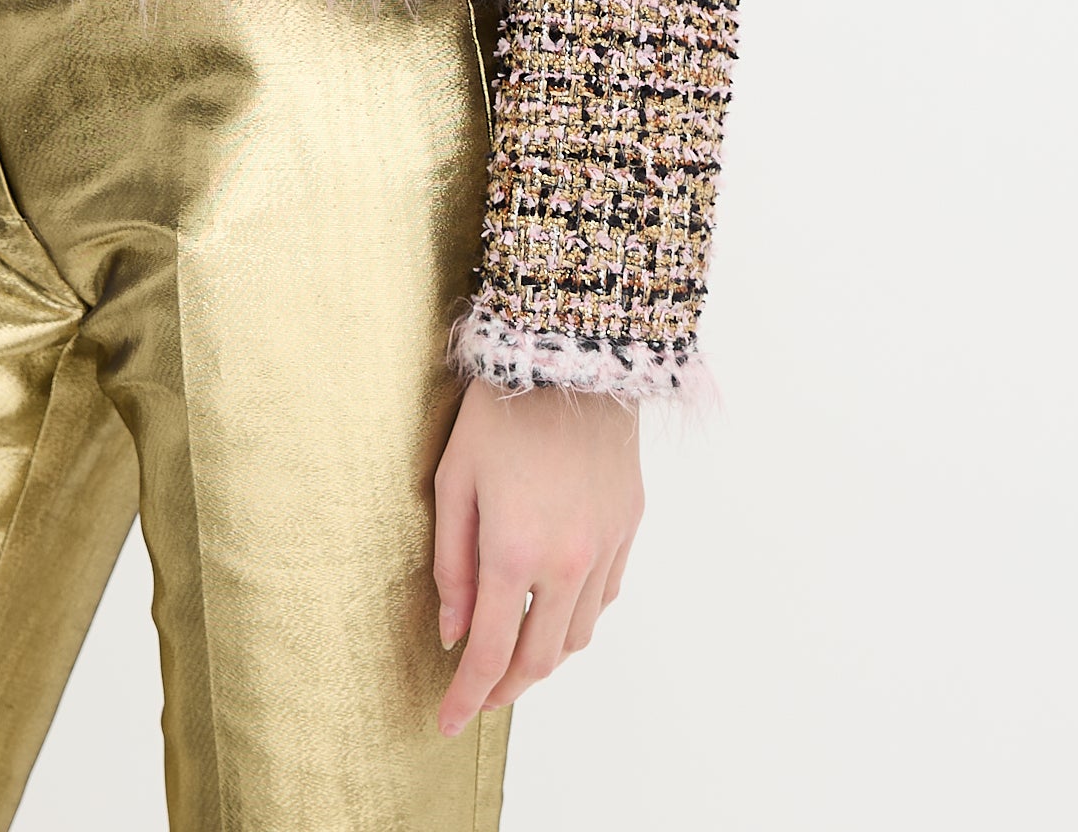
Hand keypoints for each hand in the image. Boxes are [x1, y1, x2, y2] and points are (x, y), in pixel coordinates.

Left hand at [433, 378, 644, 735]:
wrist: (570, 355)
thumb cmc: (499, 411)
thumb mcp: (454, 481)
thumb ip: (450, 564)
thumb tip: (452, 632)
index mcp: (513, 551)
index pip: (489, 652)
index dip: (467, 696)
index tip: (448, 722)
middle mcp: (566, 561)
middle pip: (539, 657)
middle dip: (505, 688)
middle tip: (479, 696)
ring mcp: (605, 545)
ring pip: (578, 635)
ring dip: (545, 657)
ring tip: (514, 655)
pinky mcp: (629, 525)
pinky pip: (605, 596)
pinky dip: (579, 617)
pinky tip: (556, 608)